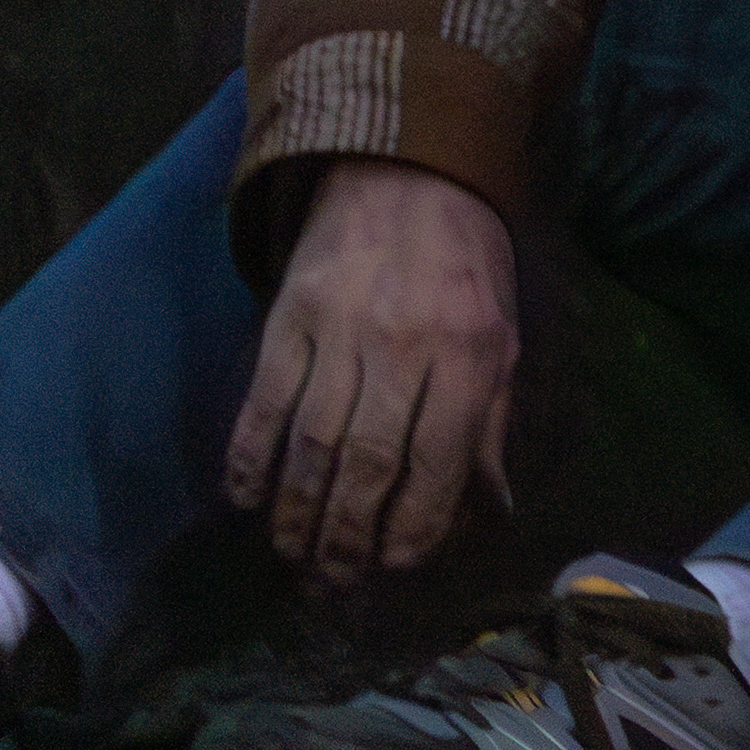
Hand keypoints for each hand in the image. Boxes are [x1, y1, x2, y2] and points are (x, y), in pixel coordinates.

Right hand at [221, 157, 518, 582]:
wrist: (407, 167)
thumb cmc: (465, 260)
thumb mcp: (502, 334)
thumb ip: (491, 422)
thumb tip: (489, 509)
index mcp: (468, 351)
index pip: (438, 463)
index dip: (415, 526)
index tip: (395, 565)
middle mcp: (404, 344)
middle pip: (368, 465)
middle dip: (349, 536)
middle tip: (335, 582)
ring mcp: (340, 329)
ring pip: (311, 444)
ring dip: (298, 513)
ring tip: (294, 556)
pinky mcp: (288, 315)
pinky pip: (263, 402)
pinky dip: (249, 459)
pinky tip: (248, 500)